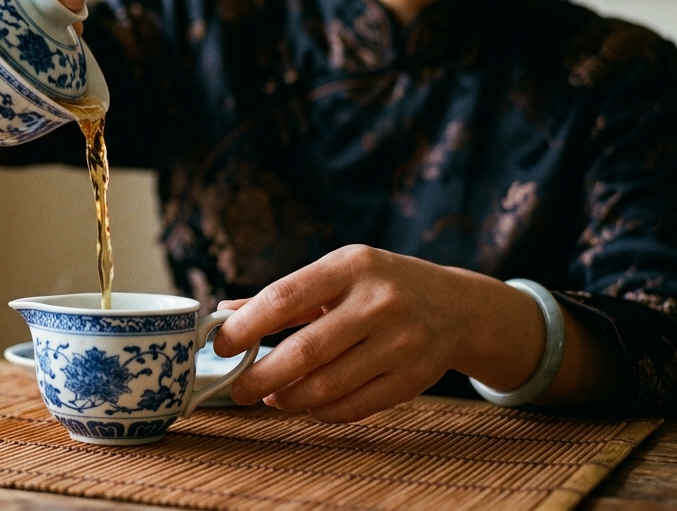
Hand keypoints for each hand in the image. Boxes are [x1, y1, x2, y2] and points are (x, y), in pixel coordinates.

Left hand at [212, 245, 545, 422]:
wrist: (457, 306)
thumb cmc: (381, 285)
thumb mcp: (338, 274)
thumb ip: (284, 295)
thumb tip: (224, 313)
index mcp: (351, 266)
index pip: (284, 298)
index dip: (245, 327)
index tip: (219, 346)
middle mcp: (378, 302)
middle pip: (305, 351)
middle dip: (261, 376)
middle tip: (237, 389)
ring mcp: (400, 342)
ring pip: (328, 385)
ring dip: (289, 398)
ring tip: (271, 397)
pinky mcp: (414, 379)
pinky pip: (354, 406)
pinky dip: (322, 410)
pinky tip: (308, 403)